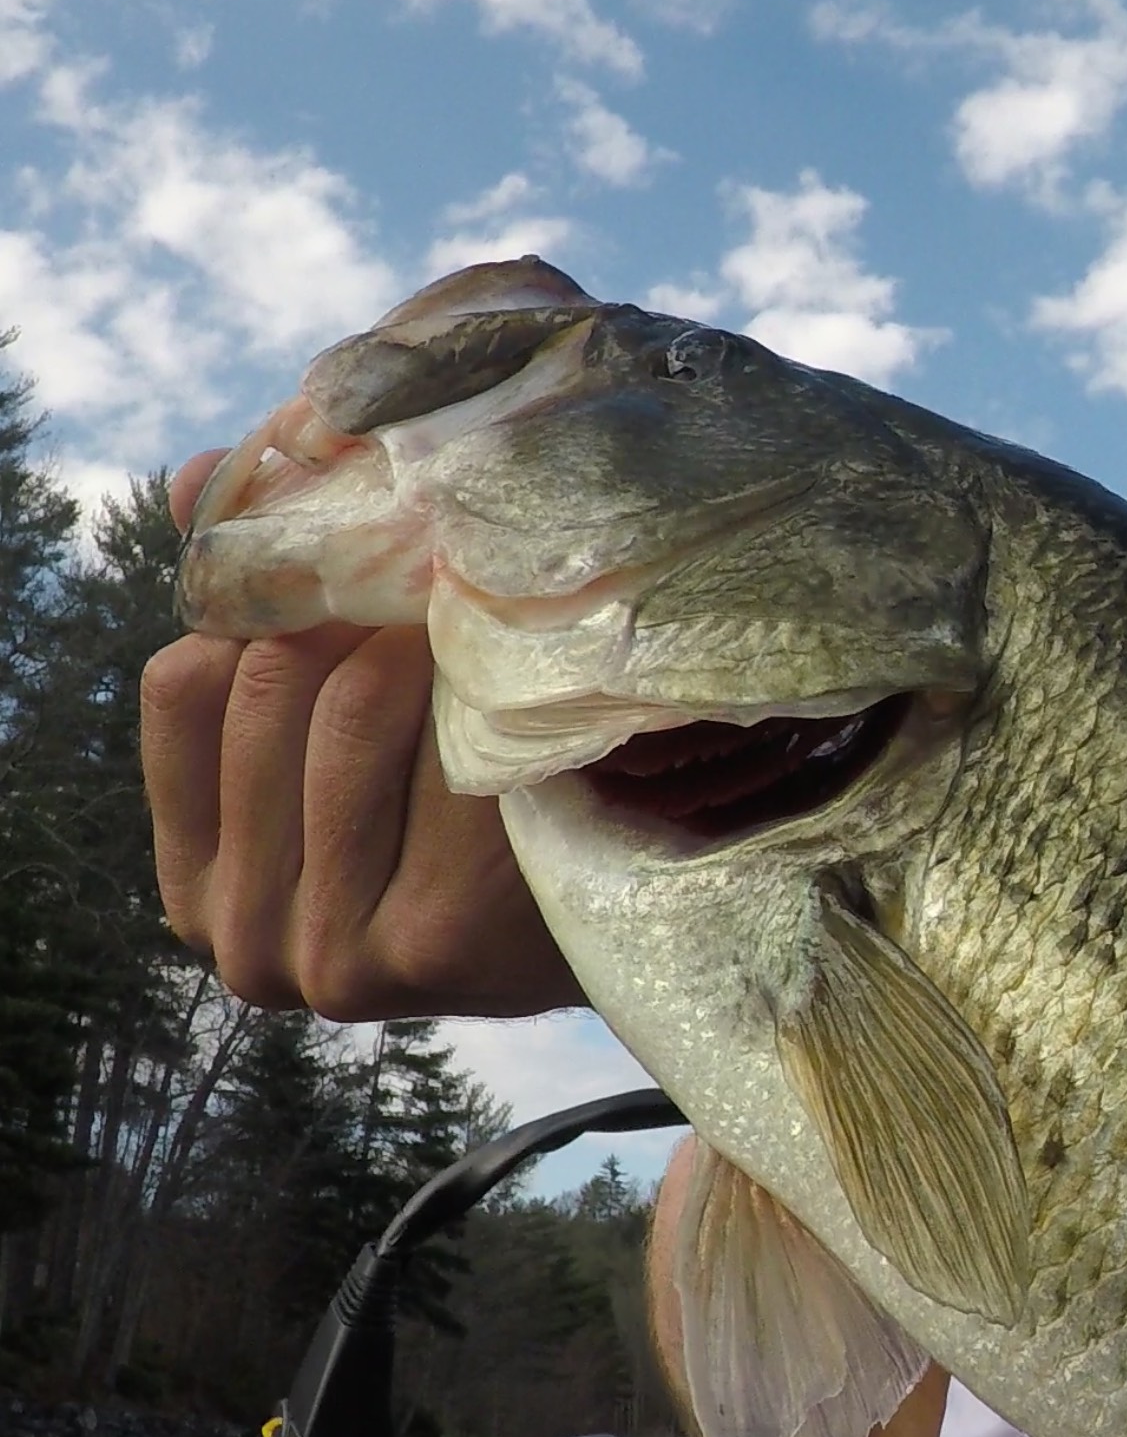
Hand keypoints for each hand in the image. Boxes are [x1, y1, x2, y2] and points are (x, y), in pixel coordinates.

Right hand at [144, 449, 584, 1017]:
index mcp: (200, 883)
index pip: (183, 685)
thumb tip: (199, 479)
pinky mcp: (418, 951)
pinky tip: (524, 676)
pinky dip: (478, 708)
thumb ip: (273, 616)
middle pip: (263, 693)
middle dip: (347, 600)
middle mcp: (243, 940)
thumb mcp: (359, 721)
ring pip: (343, 717)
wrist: (632, 902)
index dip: (265, 598)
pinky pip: (428, 770)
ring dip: (416, 638)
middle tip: (428, 535)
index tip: (351, 541)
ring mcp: (325, 957)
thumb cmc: (480, 808)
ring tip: (476, 586)